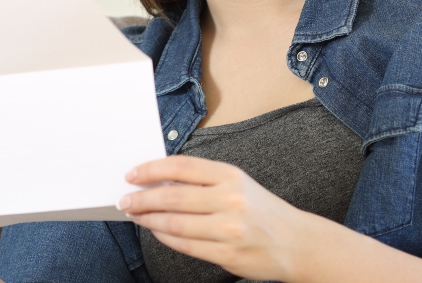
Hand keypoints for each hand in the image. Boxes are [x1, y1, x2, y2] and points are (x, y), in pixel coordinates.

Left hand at [118, 156, 307, 281]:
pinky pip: (185, 245)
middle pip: (173, 196)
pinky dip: (165, 237)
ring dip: (148, 219)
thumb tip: (158, 181)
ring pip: (175, 223)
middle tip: (124, 200)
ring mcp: (229, 229)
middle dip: (142, 198)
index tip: (131, 174)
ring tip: (135, 215)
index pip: (182, 167)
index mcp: (231, 176)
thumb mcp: (237, 185)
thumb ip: (203, 181)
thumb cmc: (260, 211)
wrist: (296, 243)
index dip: (151, 169)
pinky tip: (156, 230)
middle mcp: (231, 199)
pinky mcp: (227, 254)